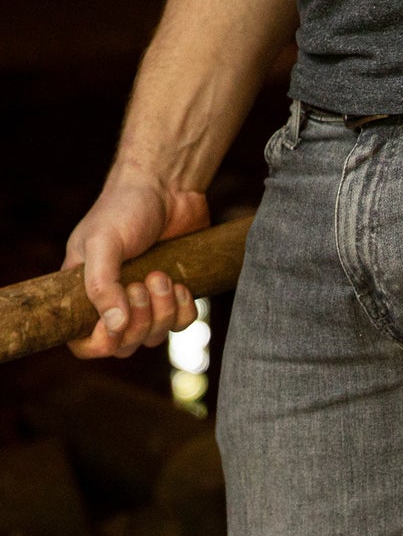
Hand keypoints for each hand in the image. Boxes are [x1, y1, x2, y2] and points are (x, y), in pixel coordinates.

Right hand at [64, 175, 208, 358]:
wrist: (167, 189)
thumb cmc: (125, 210)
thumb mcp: (104, 243)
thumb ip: (101, 286)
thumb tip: (115, 327)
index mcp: (84, 291)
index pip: (84, 344)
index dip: (100, 343)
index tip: (116, 323)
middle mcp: (114, 302)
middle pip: (126, 345)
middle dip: (140, 320)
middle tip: (144, 282)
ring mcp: (146, 303)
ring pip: (156, 337)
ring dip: (163, 310)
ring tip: (162, 274)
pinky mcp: (173, 298)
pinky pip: (181, 325)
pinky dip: (184, 309)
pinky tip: (181, 283)